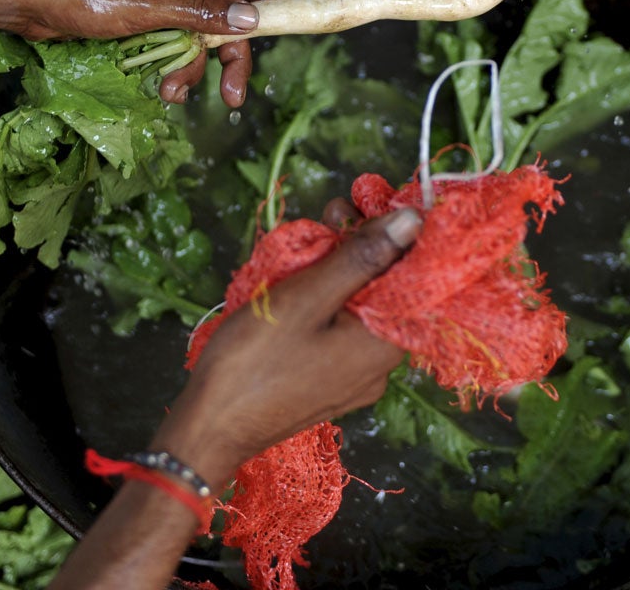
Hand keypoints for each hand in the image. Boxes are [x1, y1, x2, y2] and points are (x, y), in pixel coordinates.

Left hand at [6, 0, 273, 107]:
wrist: (26, 1)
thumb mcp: (146, 5)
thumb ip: (199, 13)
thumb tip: (248, 20)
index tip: (270, 22)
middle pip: (223, 14)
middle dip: (229, 55)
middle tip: (233, 94)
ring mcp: (159, 0)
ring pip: (196, 38)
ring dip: (190, 70)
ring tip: (171, 92)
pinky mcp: (142, 21)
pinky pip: (171, 47)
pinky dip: (170, 69)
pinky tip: (159, 87)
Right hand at [148, 202, 421, 487]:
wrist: (209, 429)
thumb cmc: (254, 360)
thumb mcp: (307, 296)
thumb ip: (362, 257)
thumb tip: (414, 220)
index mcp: (387, 342)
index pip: (419, 276)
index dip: (401, 232)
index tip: (370, 200)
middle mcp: (384, 364)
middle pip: (390, 289)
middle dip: (366, 245)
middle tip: (331, 212)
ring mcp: (359, 377)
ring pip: (364, 307)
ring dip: (343, 268)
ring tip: (311, 241)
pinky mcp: (334, 382)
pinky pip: (344, 330)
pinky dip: (330, 300)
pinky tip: (303, 280)